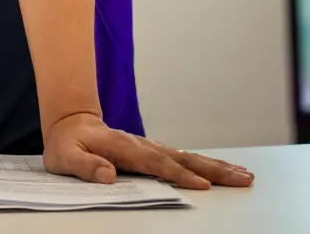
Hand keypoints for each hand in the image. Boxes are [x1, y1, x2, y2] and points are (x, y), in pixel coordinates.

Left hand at [43, 112, 254, 189]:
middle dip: (213, 170)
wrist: (71, 122)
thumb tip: (108, 175)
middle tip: (244, 178)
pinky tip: (224, 170)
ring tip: (245, 175)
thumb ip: (84, 165)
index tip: (202, 186)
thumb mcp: (65, 156)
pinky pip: (185, 159)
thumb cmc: (67, 144)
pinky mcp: (154, 152)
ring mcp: (151, 148)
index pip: (156, 164)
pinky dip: (206, 165)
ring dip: (217, 167)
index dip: (178, 175)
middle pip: (183, 158)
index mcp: (124, 148)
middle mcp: (143, 146)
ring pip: (189, 157)